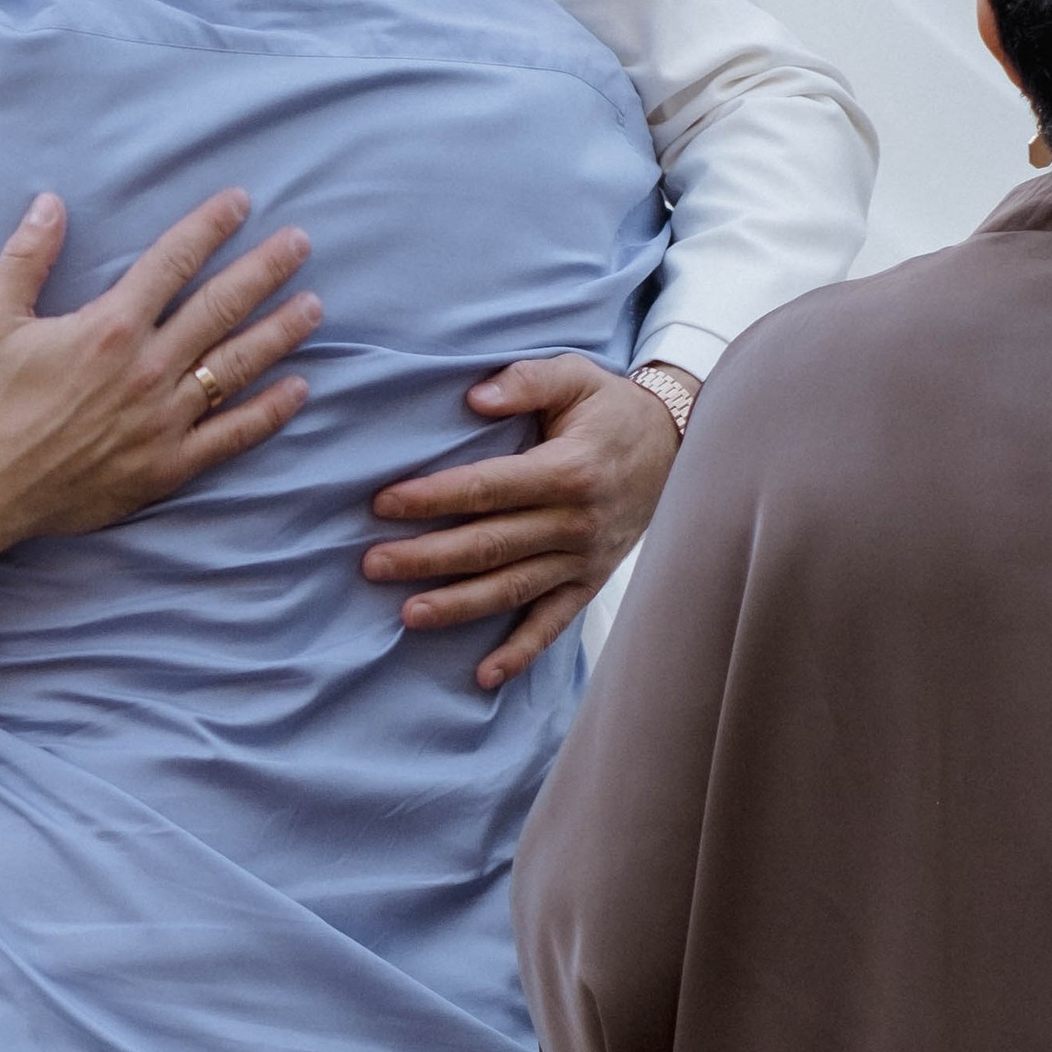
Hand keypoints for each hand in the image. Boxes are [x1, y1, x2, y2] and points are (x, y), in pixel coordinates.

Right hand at [0, 189, 320, 602]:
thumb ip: (24, 257)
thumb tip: (50, 203)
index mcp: (109, 327)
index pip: (173, 261)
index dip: (209, 226)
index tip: (240, 202)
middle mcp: (147, 368)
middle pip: (221, 306)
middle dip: (265, 269)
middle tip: (299, 243)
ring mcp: (164, 420)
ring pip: (238, 366)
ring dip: (279, 331)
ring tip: (313, 305)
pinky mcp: (168, 465)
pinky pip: (232, 435)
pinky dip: (270, 411)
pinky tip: (298, 388)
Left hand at [362, 354, 684, 693]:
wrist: (678, 446)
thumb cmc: (612, 409)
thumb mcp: (575, 376)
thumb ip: (526, 381)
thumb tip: (475, 397)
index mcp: (568, 470)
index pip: (488, 488)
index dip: (434, 497)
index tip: (383, 504)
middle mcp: (576, 522)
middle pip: (490, 545)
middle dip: (427, 557)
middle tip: (373, 565)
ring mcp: (583, 559)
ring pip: (512, 589)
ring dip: (459, 606)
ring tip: (409, 615)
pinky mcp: (590, 581)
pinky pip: (553, 623)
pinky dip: (520, 652)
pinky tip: (484, 676)